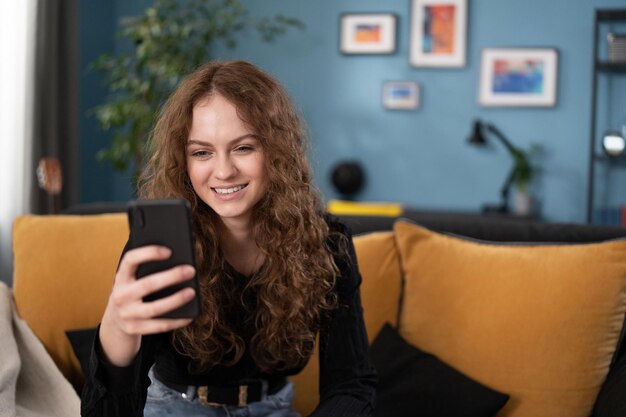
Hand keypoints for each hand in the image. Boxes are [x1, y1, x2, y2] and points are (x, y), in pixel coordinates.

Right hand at [99, 245, 196, 365]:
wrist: (115, 320)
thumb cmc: (134, 292)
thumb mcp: (133, 279)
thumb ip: (148, 270)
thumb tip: (179, 263)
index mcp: (121, 277)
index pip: (131, 260)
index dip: (149, 253)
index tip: (169, 251)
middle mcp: (121, 295)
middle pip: (147, 284)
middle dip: (171, 277)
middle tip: (191, 270)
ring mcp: (126, 314)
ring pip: (154, 308)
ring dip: (176, 300)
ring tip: (192, 292)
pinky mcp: (134, 328)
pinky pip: (159, 326)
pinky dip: (176, 321)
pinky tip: (190, 315)